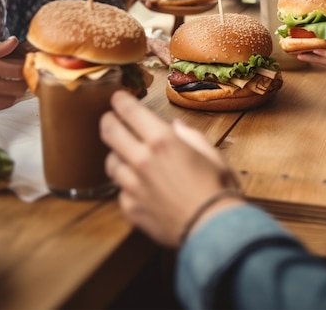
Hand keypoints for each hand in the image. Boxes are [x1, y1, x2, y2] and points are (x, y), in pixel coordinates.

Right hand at [0, 38, 27, 114]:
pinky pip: (3, 105)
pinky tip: (5, 92)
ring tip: (14, 83)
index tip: (29, 65)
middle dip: (24, 81)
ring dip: (16, 91)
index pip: (18, 70)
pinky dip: (8, 99)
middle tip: (24, 76)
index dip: (27, 68)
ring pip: (14, 97)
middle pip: (19, 86)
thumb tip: (14, 41)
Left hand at [100, 90, 242, 245]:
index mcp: (163, 140)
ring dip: (117, 154)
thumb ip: (190, 135)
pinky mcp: (130, 208)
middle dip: (108, 120)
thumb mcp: (211, 153)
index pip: (130, 112)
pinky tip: (139, 186)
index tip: (118, 97)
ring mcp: (132, 185)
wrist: (212, 227)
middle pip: (110, 132)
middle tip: (110, 118)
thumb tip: (176, 126)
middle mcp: (142, 159)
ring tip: (126, 154)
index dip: (120, 101)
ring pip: (110, 162)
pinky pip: (120, 190)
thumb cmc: (217, 187)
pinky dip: (126, 185)